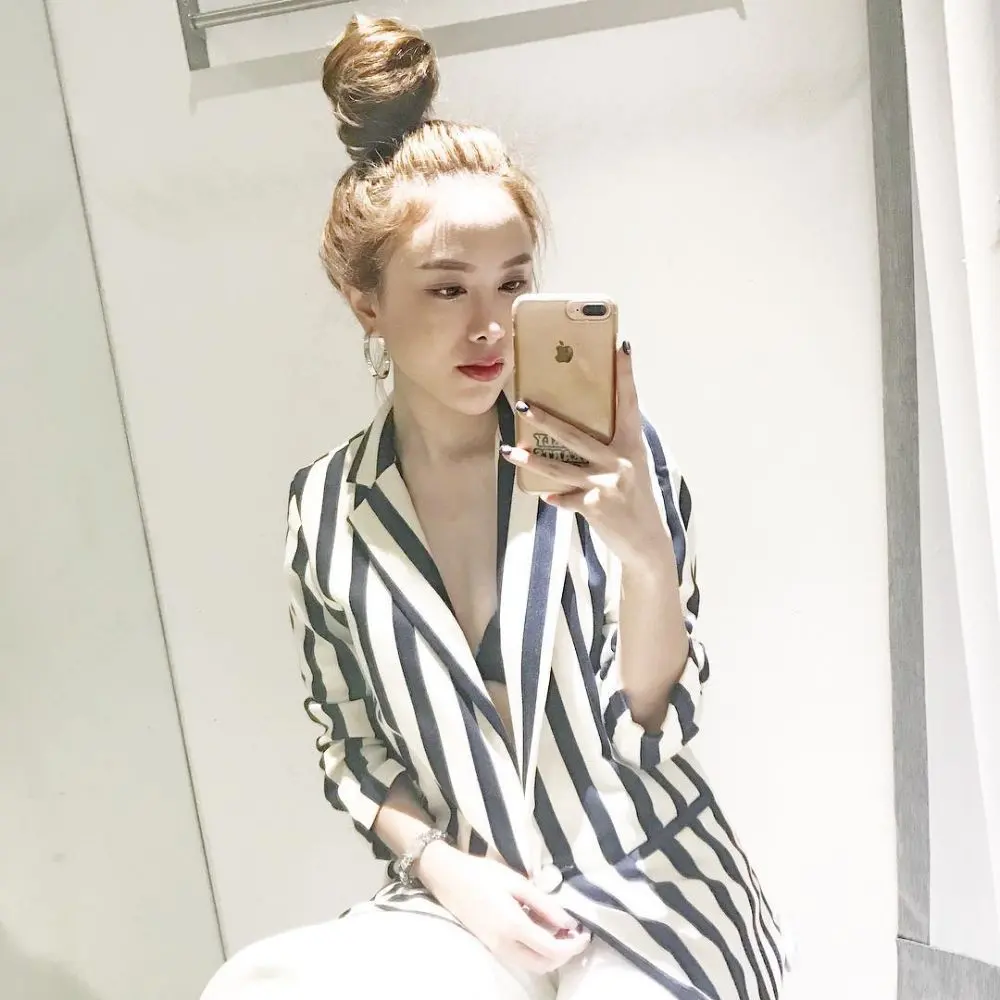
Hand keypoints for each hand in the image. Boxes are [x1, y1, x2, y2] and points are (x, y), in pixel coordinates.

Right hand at [416, 844, 589, 974]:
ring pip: (533, 964)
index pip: (552, 949)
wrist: (449, 878)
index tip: (585, 932)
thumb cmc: (483, 874)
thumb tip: (568, 921)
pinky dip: (538, 951)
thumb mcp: (517, 882)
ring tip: (563, 932)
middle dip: (566, 954)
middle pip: (544, 964)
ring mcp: (496, 948)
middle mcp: (505, 944)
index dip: (573, 945)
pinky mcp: (492, 946)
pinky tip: (543, 931)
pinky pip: (521, 958)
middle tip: (577, 934)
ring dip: (552, 955)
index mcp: (513, 925)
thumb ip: (544, 904)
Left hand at [501, 343, 671, 570]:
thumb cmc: (635, 498)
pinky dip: (555, 497)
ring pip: (560, 468)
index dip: (625, 375)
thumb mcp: (632, 465)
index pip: (629, 403)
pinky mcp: (595, 506)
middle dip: (546, 420)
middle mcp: (620, 461)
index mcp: (632, 444)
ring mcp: (607, 484)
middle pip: (576, 435)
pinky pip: (565, 498)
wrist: (646, 541)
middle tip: (523, 405)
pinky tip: (543, 496)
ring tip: (508, 451)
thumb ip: (613, 444)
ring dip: (530, 460)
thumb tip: (580, 424)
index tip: (620, 347)